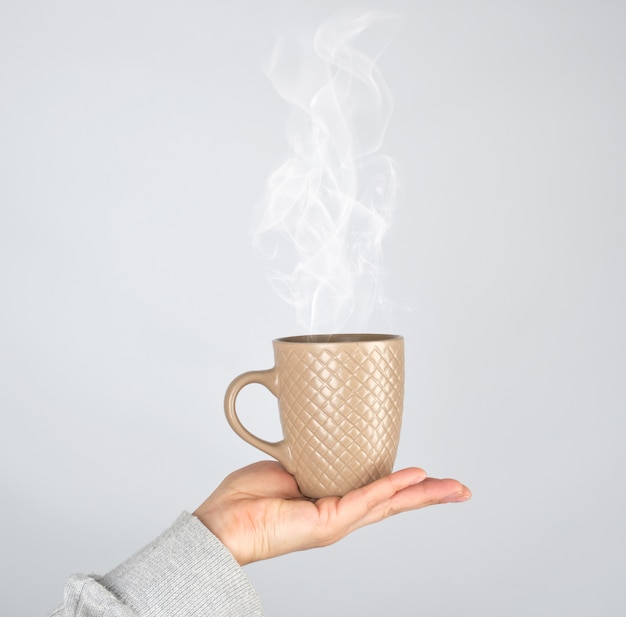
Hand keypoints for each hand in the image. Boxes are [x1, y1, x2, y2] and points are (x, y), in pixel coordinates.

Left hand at [193, 461, 470, 564]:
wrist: (222, 523)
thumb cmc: (247, 498)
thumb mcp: (288, 465)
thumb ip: (313, 456)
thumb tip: (327, 438)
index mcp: (331, 499)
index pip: (376, 491)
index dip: (403, 483)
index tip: (426, 474)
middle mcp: (339, 512)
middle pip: (392, 502)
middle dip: (428, 496)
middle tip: (459, 489)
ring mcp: (336, 519)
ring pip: (388, 504)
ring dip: (422, 493)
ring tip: (452, 487)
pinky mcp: (327, 521)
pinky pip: (366, 499)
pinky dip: (391, 486)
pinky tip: (415, 478)